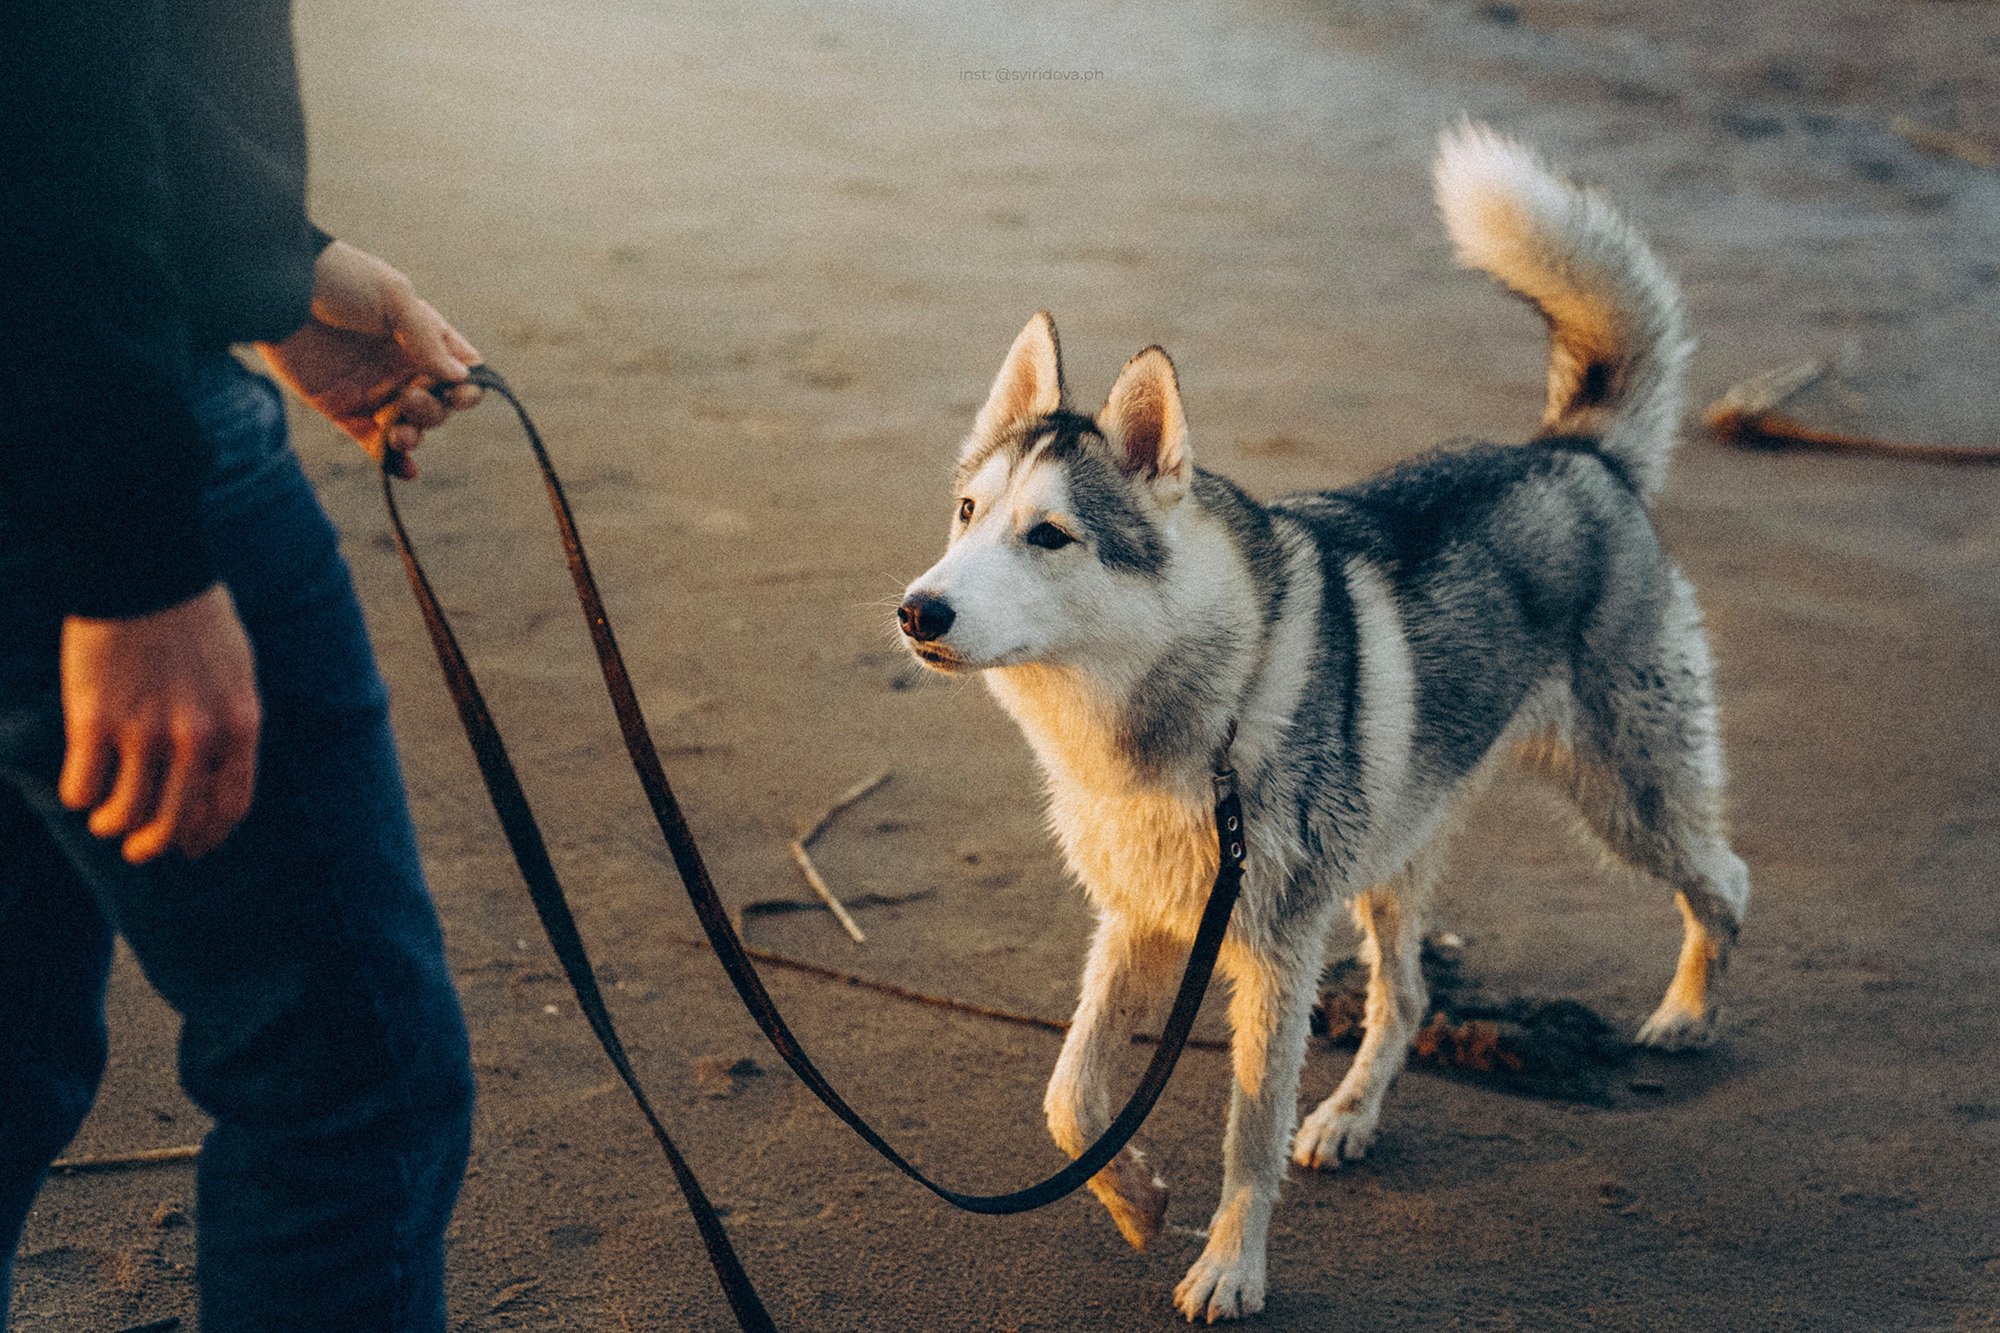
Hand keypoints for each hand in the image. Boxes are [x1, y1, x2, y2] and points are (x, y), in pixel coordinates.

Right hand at [59, 584, 261, 863]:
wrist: (144, 572)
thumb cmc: (194, 617)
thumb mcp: (236, 671)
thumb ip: (229, 721)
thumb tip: (213, 769)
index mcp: (239, 724)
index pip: (231, 804)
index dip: (210, 835)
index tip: (193, 847)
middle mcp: (197, 737)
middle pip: (176, 821)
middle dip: (155, 845)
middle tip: (139, 849)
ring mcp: (144, 732)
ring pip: (125, 812)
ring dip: (112, 825)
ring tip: (104, 820)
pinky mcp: (94, 721)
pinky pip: (84, 786)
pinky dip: (80, 796)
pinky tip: (79, 790)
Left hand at [258, 240, 482, 478]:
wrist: (279, 287)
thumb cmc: (340, 279)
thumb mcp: (393, 297)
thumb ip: (428, 339)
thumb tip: (460, 379)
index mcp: (422, 337)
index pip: (460, 370)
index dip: (467, 388)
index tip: (458, 394)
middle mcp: (402, 366)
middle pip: (438, 404)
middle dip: (432, 410)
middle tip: (408, 399)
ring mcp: (374, 389)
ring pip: (410, 426)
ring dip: (414, 435)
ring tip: (399, 433)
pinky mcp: (343, 409)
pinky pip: (374, 442)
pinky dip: (393, 460)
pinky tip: (407, 471)